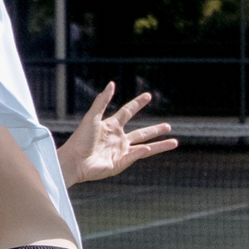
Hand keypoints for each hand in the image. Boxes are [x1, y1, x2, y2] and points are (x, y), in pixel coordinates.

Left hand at [57, 83, 176, 188]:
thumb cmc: (80, 139)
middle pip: (142, 133)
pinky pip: (133, 157)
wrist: (73, 160)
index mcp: (111, 126)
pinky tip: (147, 147)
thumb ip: (102, 101)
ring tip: (175, 142)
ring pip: (145, 148)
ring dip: (160, 145)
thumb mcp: (92, 117)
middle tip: (169, 126)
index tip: (148, 96)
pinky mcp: (120, 164)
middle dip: (156, 130)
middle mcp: (118, 139)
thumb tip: (111, 84)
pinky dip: (140, 152)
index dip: (138, 103)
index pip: (128, 112)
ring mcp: (120, 152)